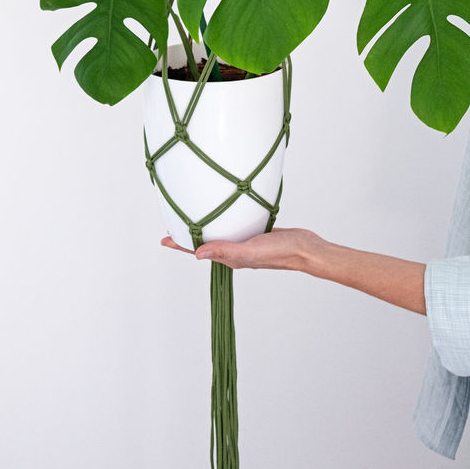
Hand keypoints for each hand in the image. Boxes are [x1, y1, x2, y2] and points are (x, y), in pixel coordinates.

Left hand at [161, 225, 332, 273]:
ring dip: (206, 227)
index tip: (163, 239)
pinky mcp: (256, 233)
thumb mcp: (249, 251)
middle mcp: (235, 251)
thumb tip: (197, 254)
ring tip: (194, 217)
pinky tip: (224, 211)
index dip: (180, 245)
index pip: (198, 251)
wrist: (306, 249)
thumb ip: (225, 251)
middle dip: (189, 236)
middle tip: (174, 225)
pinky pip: (235, 225)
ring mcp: (246, 242)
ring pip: (220, 233)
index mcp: (230, 257)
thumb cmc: (280, 252)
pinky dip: (225, 220)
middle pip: (206, 242)